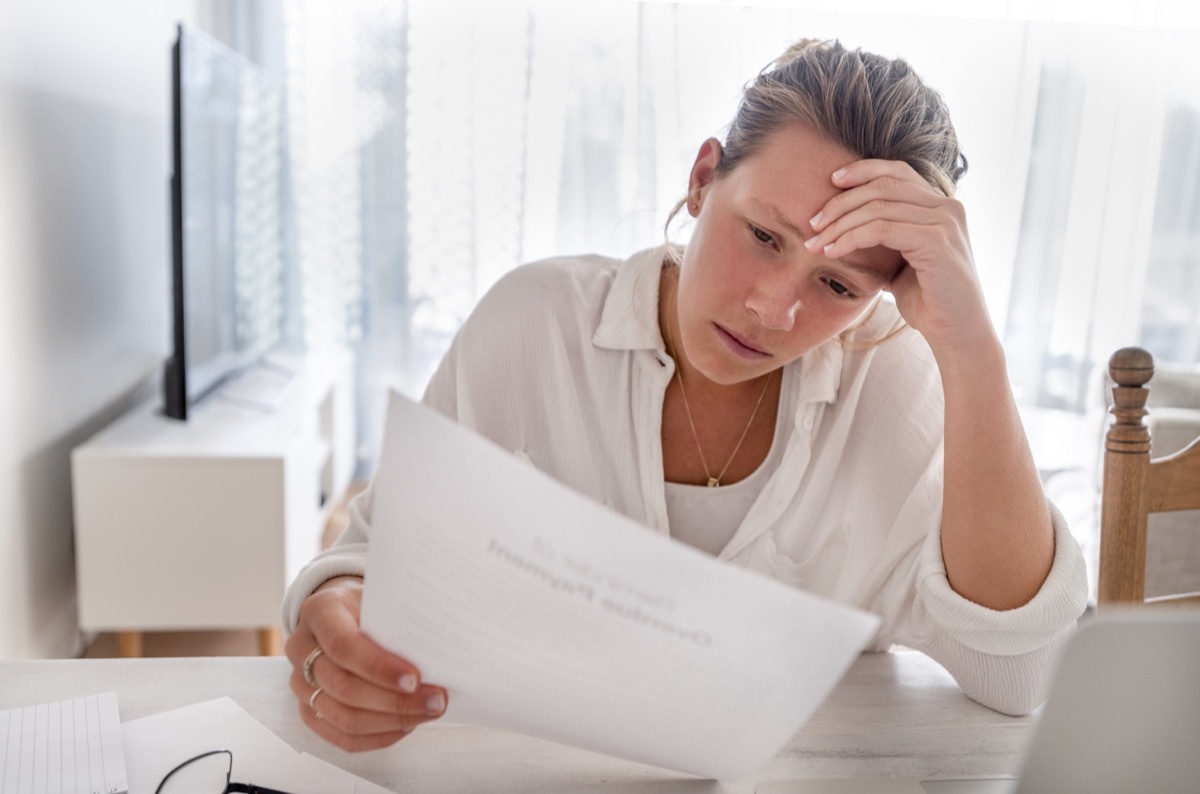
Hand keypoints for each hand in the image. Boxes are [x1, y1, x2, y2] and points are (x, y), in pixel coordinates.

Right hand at [285, 576, 447, 750]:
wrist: (343, 612)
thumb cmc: (367, 605)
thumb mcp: (381, 598)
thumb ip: (399, 620)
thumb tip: (440, 649)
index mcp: (320, 611)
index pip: (342, 645)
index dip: (378, 667)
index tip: (414, 679)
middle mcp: (302, 647)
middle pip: (343, 687)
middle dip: (395, 700)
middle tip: (435, 700)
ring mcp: (300, 682)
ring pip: (343, 717)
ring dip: (391, 721)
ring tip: (426, 713)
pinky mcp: (308, 709)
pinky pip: (342, 736)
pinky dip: (378, 736)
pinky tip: (406, 725)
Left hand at [807, 160, 993, 362]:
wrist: (957, 334)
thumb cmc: (929, 302)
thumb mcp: (902, 262)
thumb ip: (886, 238)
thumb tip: (847, 228)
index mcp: (941, 206)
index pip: (898, 171)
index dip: (862, 170)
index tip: (831, 180)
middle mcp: (947, 207)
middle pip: (883, 186)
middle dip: (841, 202)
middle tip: (812, 223)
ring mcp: (945, 222)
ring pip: (878, 207)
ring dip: (840, 224)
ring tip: (815, 243)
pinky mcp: (937, 242)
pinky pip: (882, 230)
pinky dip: (851, 238)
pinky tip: (832, 251)